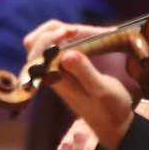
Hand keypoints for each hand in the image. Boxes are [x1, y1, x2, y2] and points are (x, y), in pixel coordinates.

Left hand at [23, 21, 133, 149]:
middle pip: (36, 41)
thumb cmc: (108, 108)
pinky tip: (93, 35)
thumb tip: (67, 54)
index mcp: (53, 77)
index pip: (36, 50)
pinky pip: (61, 44)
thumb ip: (84, 72)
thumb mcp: (101, 89)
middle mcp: (50, 71)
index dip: (50, 37)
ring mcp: (56, 68)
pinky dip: (74, 36)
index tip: (72, 31)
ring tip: (95, 32)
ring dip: (67, 31)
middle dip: (55, 28)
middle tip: (79, 30)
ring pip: (48, 40)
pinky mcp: (64, 66)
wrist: (112, 121)